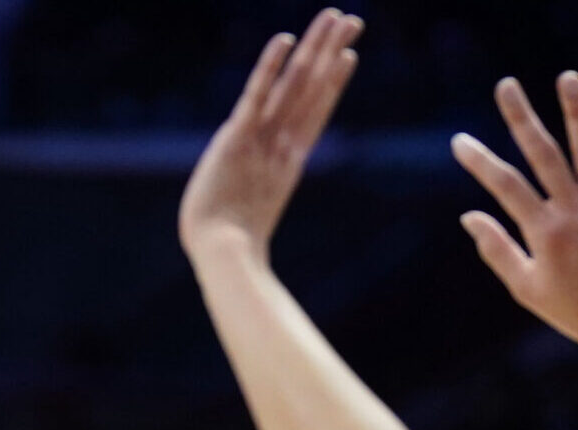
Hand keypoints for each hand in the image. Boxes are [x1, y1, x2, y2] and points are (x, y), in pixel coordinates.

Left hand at [178, 9, 364, 256]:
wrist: (224, 258)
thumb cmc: (229, 248)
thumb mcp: (248, 213)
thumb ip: (254, 203)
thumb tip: (252, 217)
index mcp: (286, 162)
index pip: (313, 112)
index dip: (331, 81)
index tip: (347, 55)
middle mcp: (282, 144)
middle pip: (313, 88)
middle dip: (332, 51)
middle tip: (354, 20)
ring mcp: (264, 139)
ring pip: (295, 84)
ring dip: (316, 47)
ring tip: (337, 18)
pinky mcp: (238, 138)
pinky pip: (256, 96)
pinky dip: (270, 68)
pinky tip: (286, 41)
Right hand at [452, 73, 577, 356]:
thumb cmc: (571, 310)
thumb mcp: (525, 287)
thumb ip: (497, 249)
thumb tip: (469, 216)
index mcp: (545, 231)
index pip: (505, 186)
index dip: (480, 161)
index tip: (459, 141)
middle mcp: (575, 212)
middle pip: (544, 155)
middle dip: (521, 118)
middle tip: (506, 85)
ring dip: (577, 112)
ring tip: (567, 78)